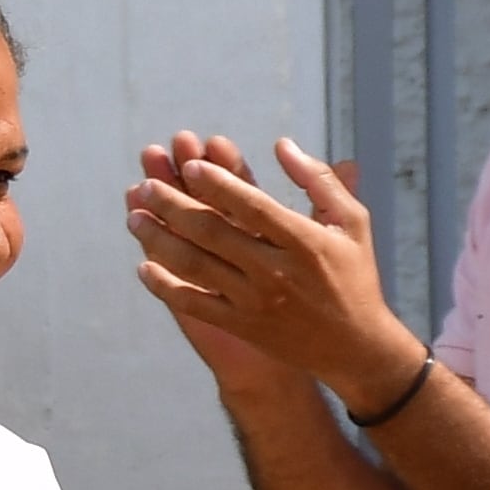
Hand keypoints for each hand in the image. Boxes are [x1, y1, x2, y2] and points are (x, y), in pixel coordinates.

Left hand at [127, 133, 425, 411]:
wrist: (355, 345)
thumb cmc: (355, 274)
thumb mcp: (352, 222)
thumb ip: (318, 181)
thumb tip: (281, 144)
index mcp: (303, 241)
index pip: (250, 205)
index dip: (216, 183)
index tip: (189, 164)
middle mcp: (275, 271)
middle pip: (212, 232)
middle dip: (173, 205)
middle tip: (147, 184)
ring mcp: (254, 301)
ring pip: (195, 266)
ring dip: (159, 240)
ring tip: (134, 216)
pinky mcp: (240, 325)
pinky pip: (193, 304)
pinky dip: (165, 286)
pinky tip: (143, 266)